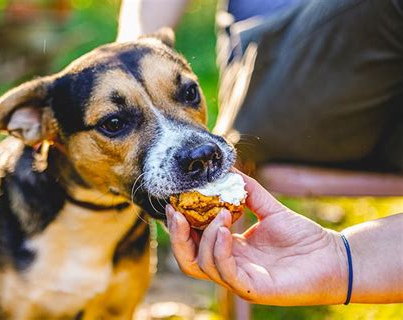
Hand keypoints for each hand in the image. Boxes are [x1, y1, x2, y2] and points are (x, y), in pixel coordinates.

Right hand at [166, 171, 347, 305]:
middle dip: (177, 235)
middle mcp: (229, 266)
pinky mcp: (253, 288)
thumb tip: (228, 169)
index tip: (177, 200)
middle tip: (177, 210)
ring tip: (220, 214)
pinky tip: (226, 228)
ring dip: (205, 236)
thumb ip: (248, 191)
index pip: (194, 242)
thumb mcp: (269, 208)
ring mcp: (239, 279)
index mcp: (230, 250)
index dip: (180, 224)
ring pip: (202, 264)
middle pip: (188, 258)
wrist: (333, 257)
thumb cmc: (303, 237)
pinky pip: (225, 272)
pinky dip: (219, 249)